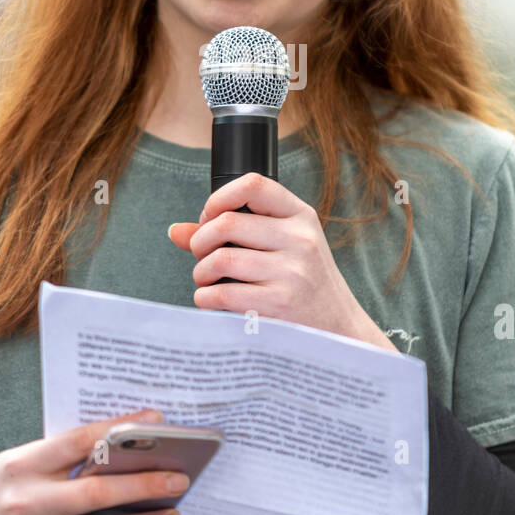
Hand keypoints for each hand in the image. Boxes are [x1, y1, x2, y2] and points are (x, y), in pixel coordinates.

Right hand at [0, 408, 188, 514]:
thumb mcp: (18, 461)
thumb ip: (61, 458)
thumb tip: (121, 446)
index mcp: (22, 464)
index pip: (79, 441)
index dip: (121, 429)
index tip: (157, 421)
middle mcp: (27, 502)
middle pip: (97, 492)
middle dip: (144, 485)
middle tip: (179, 479)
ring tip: (173, 513)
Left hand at [167, 172, 391, 347]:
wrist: (338, 329)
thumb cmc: (302, 284)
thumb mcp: (282, 248)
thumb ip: (233, 235)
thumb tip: (176, 231)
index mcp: (300, 217)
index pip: (254, 185)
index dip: (219, 197)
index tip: (209, 217)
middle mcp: (300, 239)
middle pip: (228, 222)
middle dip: (201, 240)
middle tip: (201, 255)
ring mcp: (292, 272)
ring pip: (221, 258)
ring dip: (201, 271)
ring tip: (205, 279)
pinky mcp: (279, 304)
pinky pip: (222, 294)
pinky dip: (205, 297)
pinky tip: (210, 299)